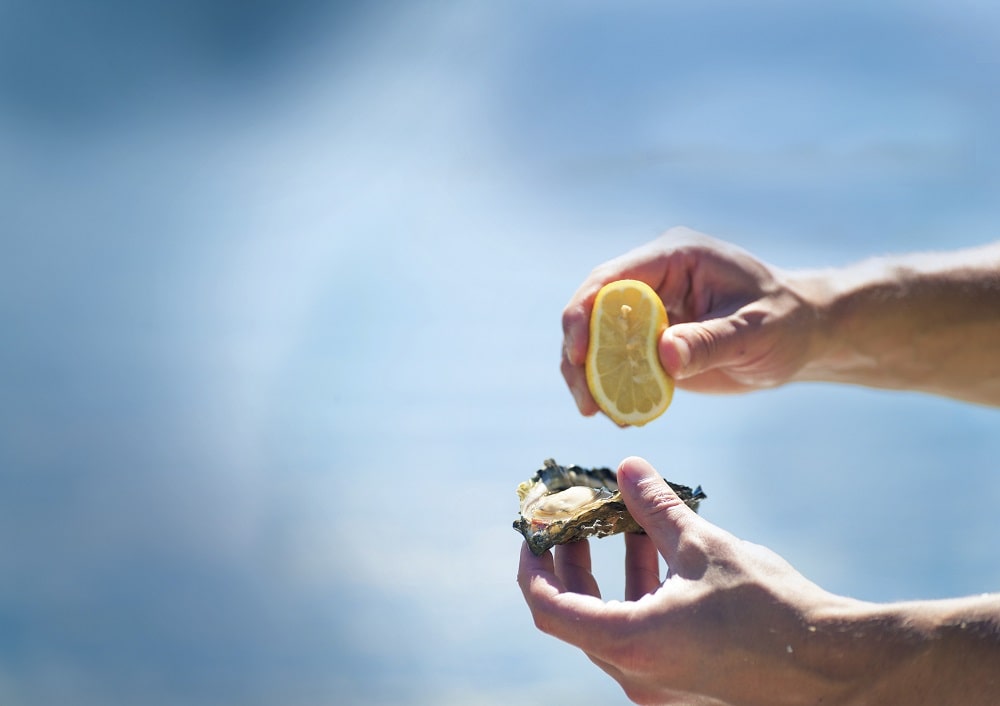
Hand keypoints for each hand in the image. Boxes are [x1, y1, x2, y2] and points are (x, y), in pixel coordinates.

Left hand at [518, 456, 862, 705]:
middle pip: (575, 615)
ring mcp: (658, 687)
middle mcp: (635, 676)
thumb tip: (626, 467)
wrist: (833, 666)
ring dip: (610, 574)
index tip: (535, 529)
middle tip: (574, 518)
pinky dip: (639, 596)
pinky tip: (661, 553)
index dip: (533, 564)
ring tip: (623, 523)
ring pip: (611, 624)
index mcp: (629, 643)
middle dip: (571, 562)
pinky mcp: (682, 686)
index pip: (548, 607)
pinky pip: (641, 637)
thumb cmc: (769, 608)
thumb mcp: (703, 545)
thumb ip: (656, 508)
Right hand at [561, 227, 819, 415]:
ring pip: (597, 339)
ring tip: (595, 412)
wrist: (803, 335)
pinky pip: (617, 362)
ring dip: (589, 376)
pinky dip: (611, 388)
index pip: (612, 279)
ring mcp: (649, 311)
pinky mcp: (652, 341)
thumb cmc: (787, 321)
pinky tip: (619, 415)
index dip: (583, 312)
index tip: (576, 353)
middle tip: (585, 401)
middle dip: (578, 354)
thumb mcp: (755, 332)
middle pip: (592, 310)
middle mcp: (654, 280)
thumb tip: (663, 355)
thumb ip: (710, 341)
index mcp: (674, 258)